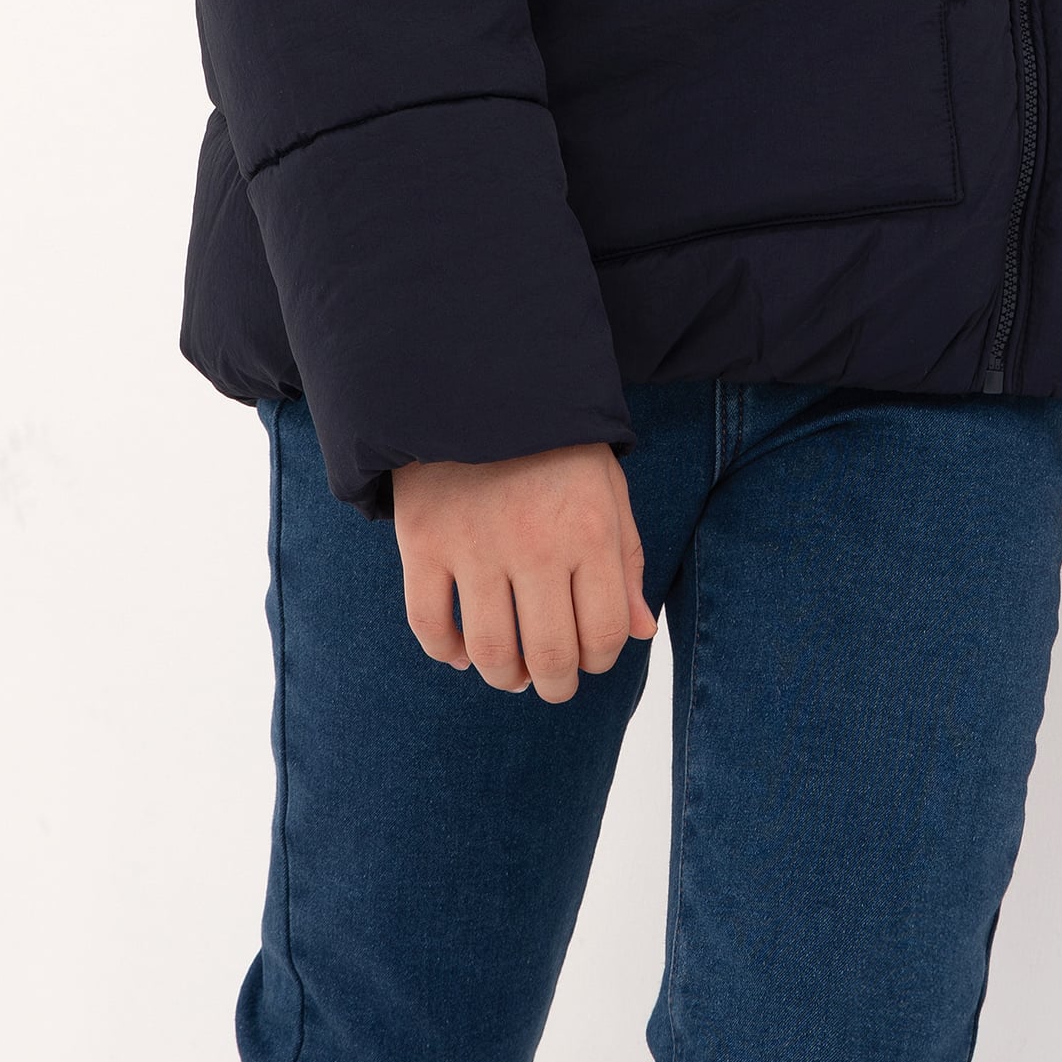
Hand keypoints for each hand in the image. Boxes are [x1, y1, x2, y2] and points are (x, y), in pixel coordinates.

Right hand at [392, 440, 657, 703]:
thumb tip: (638, 634)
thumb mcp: (606, 487)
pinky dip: (445, 651)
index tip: (590, 654)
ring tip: (510, 672)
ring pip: (490, 651)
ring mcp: (474, 543)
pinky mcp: (423, 539)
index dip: (600, 659)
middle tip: (551, 682)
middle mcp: (534, 543)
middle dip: (555, 684)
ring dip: (504, 677)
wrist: (476, 378)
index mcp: (589, 528)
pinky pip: (428, 624)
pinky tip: (461, 650)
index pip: (604, 633)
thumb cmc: (554, 442)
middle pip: (549, 655)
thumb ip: (625, 561)